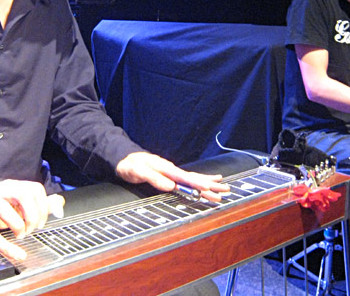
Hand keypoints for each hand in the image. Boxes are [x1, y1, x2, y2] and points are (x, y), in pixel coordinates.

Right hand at [0, 180, 64, 261]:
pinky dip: (6, 246)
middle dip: (33, 214)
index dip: (43, 206)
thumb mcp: (13, 206)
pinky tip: (17, 254)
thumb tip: (59, 201)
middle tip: (33, 228)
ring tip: (21, 234)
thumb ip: (36, 204)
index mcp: (9, 186)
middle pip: (22, 194)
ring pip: (2, 207)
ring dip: (18, 225)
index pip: (33, 188)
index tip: (43, 221)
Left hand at [115, 152, 229, 201]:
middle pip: (194, 178)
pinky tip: (207, 182)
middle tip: (225, 191)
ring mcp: (171, 172)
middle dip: (210, 185)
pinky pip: (187, 178)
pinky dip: (199, 180)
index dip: (198, 184)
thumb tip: (170, 185)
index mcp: (166, 168)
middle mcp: (172, 169)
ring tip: (223, 187)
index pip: (186, 178)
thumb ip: (154, 178)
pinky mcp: (169, 175)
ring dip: (208, 183)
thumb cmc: (129, 165)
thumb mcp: (138, 172)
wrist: (123, 158)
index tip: (209, 188)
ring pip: (194, 178)